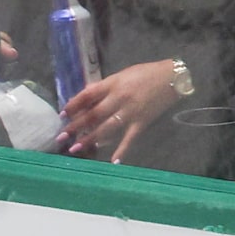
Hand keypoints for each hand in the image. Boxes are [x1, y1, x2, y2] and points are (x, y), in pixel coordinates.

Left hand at [60, 60, 183, 162]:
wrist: (173, 76)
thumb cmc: (145, 74)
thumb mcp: (121, 75)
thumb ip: (104, 87)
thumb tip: (85, 98)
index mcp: (113, 84)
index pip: (88, 95)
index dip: (73, 105)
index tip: (62, 115)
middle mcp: (119, 98)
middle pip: (93, 114)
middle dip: (76, 126)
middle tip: (61, 137)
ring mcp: (131, 111)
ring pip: (107, 128)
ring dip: (90, 139)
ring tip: (76, 149)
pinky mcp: (142, 122)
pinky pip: (130, 138)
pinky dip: (122, 150)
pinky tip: (113, 161)